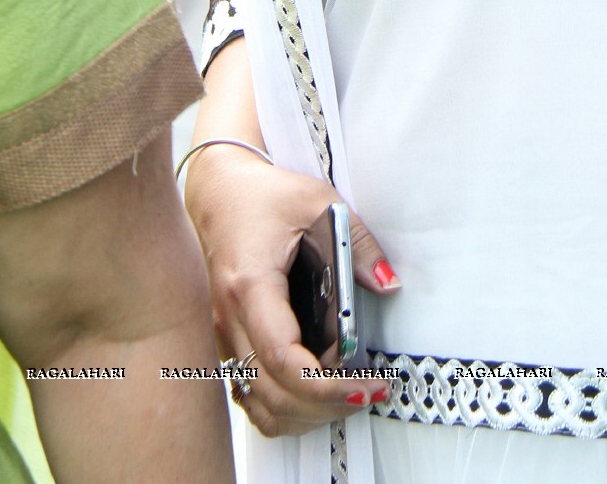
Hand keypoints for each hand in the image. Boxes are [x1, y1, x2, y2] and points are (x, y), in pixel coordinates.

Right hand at [185, 144, 399, 439]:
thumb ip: (356, 244)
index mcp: (250, 286)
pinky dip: (283, 406)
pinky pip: (249, 395)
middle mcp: (228, 320)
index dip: (326, 385)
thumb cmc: (264, 196)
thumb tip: (388, 283)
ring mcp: (223, 336)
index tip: (367, 386)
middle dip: (327, 406)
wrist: (218, 193)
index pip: (282, 358)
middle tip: (371, 391)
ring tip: (349, 393)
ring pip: (259, 405)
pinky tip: (316, 391)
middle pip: (273, 394)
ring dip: (306, 413)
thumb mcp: (318, 203)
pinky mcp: (226, 342)